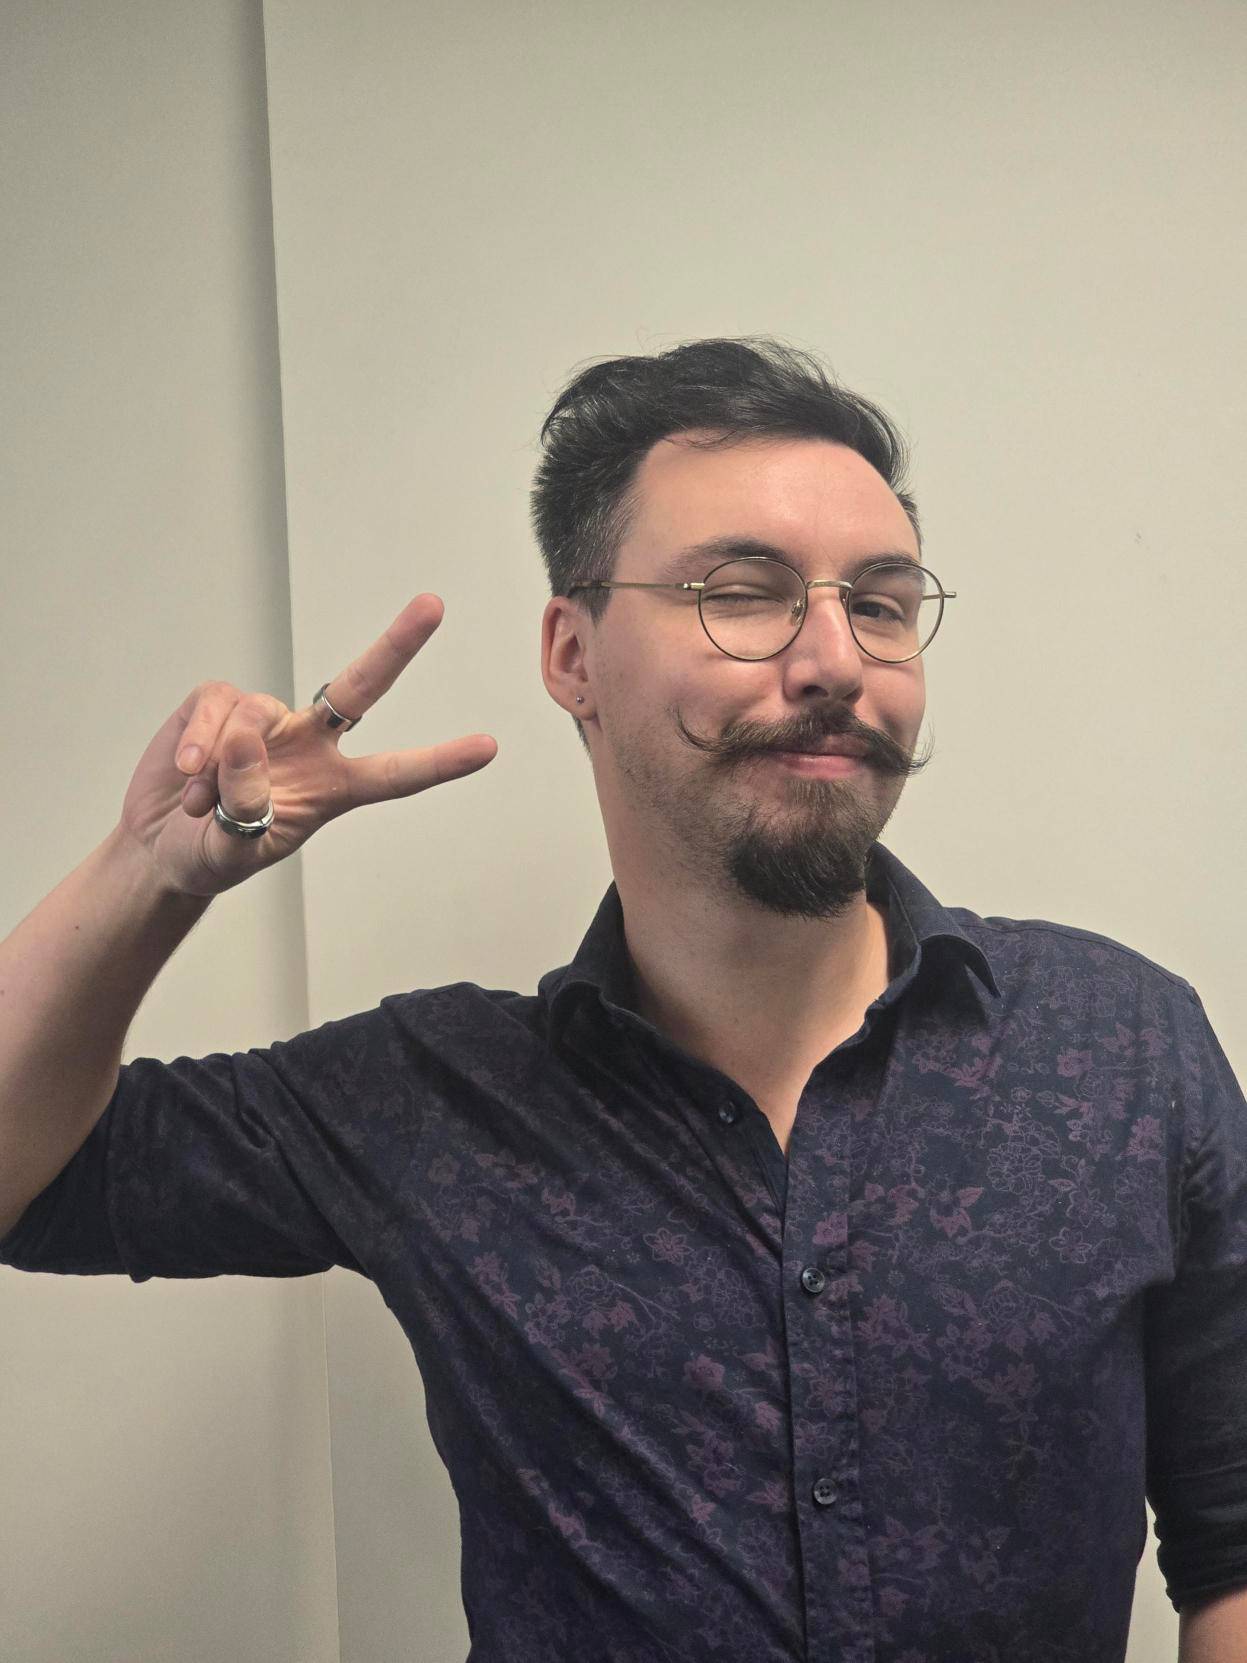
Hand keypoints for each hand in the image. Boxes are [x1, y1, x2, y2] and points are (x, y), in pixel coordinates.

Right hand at [116, 594, 496, 897]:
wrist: (156, 846)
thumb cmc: (210, 853)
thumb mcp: (232, 851)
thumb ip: (244, 808)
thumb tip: (244, 740)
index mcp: (334, 788)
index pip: (395, 774)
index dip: (439, 761)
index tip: (488, 747)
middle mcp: (310, 744)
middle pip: (359, 687)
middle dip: (396, 645)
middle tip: (434, 605)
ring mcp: (265, 719)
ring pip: (256, 716)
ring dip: (222, 765)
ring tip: (203, 803)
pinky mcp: (218, 702)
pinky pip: (216, 706)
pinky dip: (198, 743)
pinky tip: (185, 773)